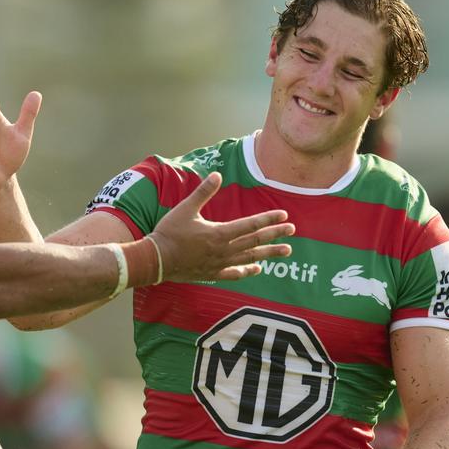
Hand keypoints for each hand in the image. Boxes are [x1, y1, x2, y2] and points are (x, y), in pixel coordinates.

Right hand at [149, 172, 294, 282]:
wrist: (155, 260)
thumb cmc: (169, 233)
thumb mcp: (185, 209)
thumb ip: (203, 192)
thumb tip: (217, 175)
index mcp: (219, 233)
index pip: (250, 224)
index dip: (268, 219)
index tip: (284, 216)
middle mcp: (223, 250)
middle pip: (255, 241)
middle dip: (275, 235)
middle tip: (292, 231)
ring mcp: (219, 263)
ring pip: (250, 258)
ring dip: (269, 254)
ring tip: (286, 251)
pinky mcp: (212, 273)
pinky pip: (234, 273)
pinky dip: (247, 271)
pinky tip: (258, 269)